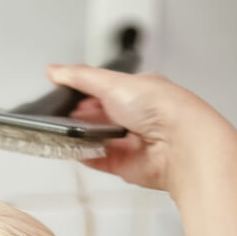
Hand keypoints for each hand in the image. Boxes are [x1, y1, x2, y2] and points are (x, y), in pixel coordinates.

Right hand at [47, 65, 220, 193]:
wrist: (180, 144)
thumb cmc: (162, 108)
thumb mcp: (112, 82)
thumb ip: (80, 77)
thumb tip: (56, 70)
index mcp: (138, 91)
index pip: (104, 89)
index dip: (82, 91)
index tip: (62, 93)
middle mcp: (137, 116)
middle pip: (99, 116)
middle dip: (80, 116)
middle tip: (63, 114)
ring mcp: (132, 142)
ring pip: (97, 139)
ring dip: (82, 137)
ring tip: (68, 132)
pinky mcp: (127, 165)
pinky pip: (100, 161)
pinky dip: (86, 157)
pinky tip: (76, 151)